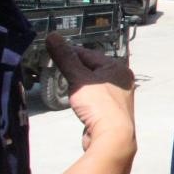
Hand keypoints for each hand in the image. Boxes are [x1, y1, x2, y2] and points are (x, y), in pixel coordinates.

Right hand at [46, 33, 134, 153]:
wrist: (113, 137)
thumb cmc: (100, 105)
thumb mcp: (79, 78)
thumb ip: (65, 58)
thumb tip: (52, 36)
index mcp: (117, 68)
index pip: (88, 54)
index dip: (69, 52)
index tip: (52, 50)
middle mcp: (121, 81)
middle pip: (91, 68)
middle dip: (73, 68)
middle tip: (55, 67)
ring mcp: (117, 96)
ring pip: (92, 83)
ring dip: (79, 83)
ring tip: (66, 84)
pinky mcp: (110, 111)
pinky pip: (94, 97)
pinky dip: (84, 96)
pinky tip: (77, 100)